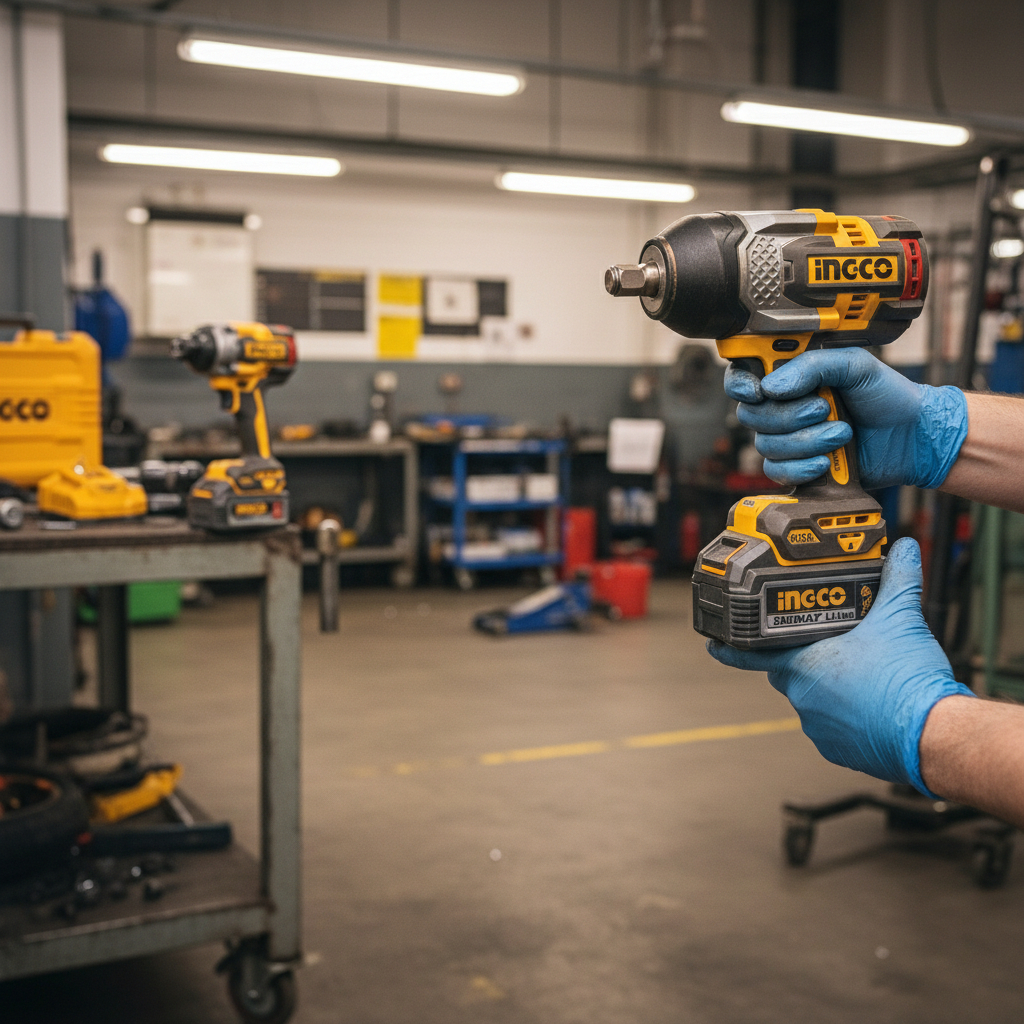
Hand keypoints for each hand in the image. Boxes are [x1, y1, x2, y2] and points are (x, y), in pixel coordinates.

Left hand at [706, 538, 973, 793]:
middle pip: (787, 673)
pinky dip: (845, 717)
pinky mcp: (839, 751)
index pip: (751, 654)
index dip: (732, 648)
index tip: (713, 644)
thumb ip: (898, 580)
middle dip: (800, 660)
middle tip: (824, 648)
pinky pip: (833, 728)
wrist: (935, 734)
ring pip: (811, 701)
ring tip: (861, 677)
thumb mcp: (901, 618)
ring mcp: (818, 728)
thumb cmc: (907, 681)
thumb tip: (905, 549)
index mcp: (803, 665)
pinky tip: (869, 705)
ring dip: (827, 690)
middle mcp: (802, 698)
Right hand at [723, 348, 967, 487]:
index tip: (758, 391)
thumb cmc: (888, 397)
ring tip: (841, 434)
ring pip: (766, 445)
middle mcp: (784, 406)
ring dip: (806, 442)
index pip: (744, 377)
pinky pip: (776, 471)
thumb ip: (813, 366)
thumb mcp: (856, 365)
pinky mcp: (797, 467)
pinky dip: (801, 467)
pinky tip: (826, 462)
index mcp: (792, 376)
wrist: (911, 437)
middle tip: (826, 410)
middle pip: (752, 415)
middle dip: (790, 416)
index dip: (740, 385)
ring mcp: (789, 438)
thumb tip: (772, 386)